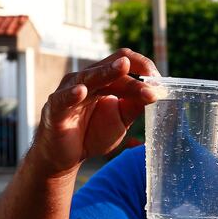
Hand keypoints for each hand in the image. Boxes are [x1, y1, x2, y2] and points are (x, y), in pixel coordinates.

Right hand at [32, 48, 159, 173]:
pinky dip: (72, 94)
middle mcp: (87, 79)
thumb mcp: (121, 119)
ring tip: (123, 67)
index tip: (162, 83)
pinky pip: (63, 99)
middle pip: (112, 67)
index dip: (144, 68)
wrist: (68, 157)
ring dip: (109, 73)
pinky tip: (82, 91)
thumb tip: (157, 91)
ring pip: (90, 76)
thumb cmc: (93, 132)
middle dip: (135, 76)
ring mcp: (69, 91)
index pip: (125, 62)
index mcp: (104, 79)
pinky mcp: (55, 108)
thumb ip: (135, 104)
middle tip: (154, 81)